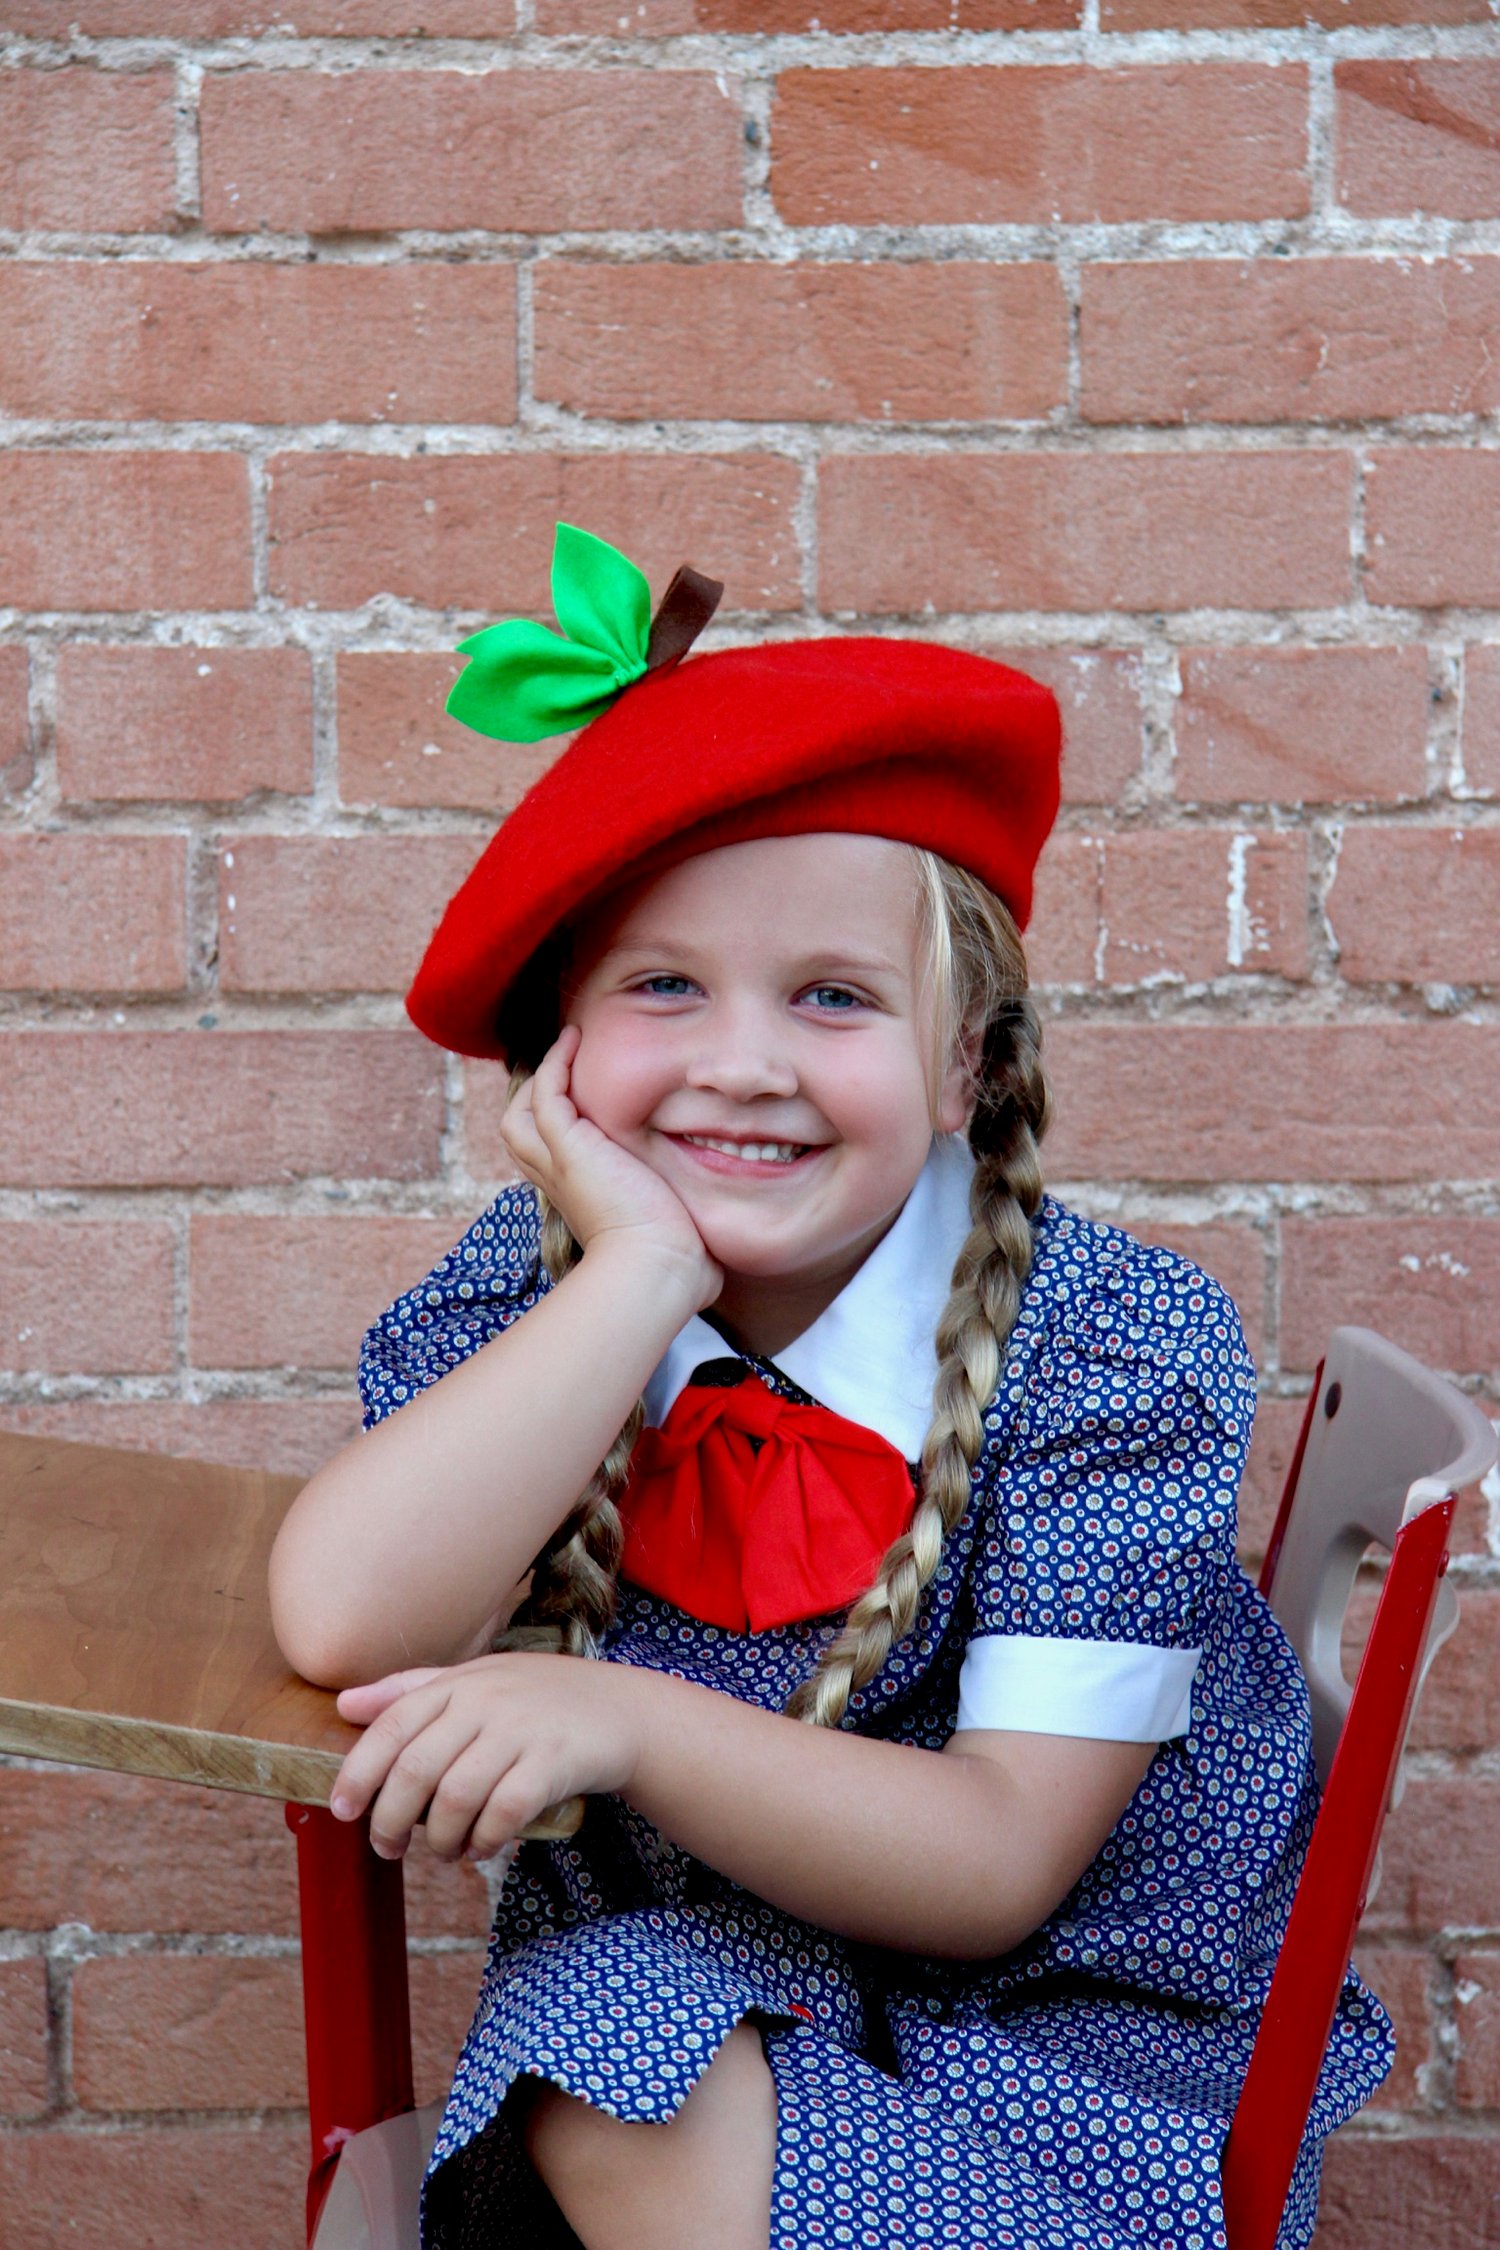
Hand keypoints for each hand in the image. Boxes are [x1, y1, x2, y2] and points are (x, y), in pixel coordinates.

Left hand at [328, 1651, 646, 1861]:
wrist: (619, 1709)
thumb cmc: (534, 1700)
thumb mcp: (474, 1682)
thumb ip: (409, 1691)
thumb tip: (343, 1705)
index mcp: (459, 1683)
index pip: (392, 1725)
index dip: (360, 1771)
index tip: (342, 1811)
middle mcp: (486, 1701)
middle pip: (417, 1768)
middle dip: (391, 1819)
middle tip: (386, 1848)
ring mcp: (522, 1730)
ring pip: (457, 1796)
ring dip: (439, 1838)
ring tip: (441, 1851)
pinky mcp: (554, 1762)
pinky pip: (504, 1812)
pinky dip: (484, 1840)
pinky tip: (479, 1849)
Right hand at [502, 1025, 720, 1307]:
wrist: (659, 1269)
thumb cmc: (675, 1263)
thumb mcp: (670, 1230)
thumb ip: (680, 1221)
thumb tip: (708, 1237)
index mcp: (580, 1198)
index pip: (549, 1155)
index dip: (557, 1125)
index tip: (582, 1099)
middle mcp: (559, 1182)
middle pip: (521, 1130)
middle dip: (535, 1095)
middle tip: (564, 1064)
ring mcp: (559, 1164)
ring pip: (523, 1111)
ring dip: (541, 1075)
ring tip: (567, 1044)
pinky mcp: (569, 1147)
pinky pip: (548, 1092)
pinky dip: (555, 1063)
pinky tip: (574, 1040)